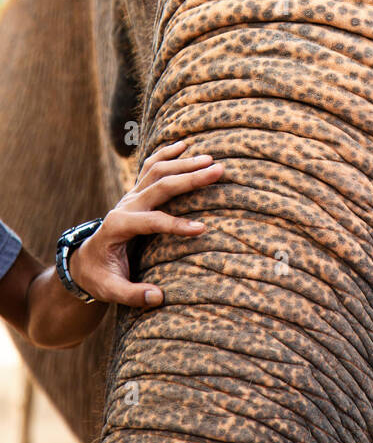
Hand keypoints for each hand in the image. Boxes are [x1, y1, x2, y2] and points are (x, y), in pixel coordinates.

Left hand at [69, 140, 223, 307]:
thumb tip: (157, 297)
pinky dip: (168, 154)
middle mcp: (125, 205)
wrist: (85, 261)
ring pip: (157, 171)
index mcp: (118, 226)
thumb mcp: (110, 291)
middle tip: (218, 171)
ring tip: (211, 159)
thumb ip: (133, 294)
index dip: (176, 225)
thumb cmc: (99, 276)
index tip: (202, 229)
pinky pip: (151, 166)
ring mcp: (130, 196)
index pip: (152, 221)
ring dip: (184, 163)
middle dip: (189, 178)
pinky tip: (185, 145)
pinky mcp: (136, 192)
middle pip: (158, 186)